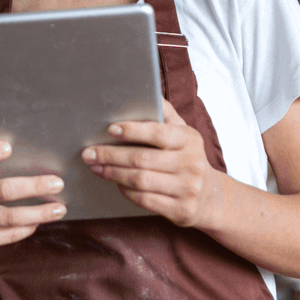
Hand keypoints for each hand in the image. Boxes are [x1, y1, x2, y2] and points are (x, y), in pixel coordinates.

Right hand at [0, 140, 66, 254]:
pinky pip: (9, 234)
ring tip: (59, 208)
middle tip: (58, 183)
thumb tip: (32, 157)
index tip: (9, 146)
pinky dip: (28, 227)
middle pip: (2, 190)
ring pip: (10, 217)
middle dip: (33, 186)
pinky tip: (40, 221)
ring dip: (39, 212)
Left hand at [81, 99, 218, 227]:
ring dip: (113, 173)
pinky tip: (116, 183)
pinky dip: (126, 191)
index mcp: (189, 139)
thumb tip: (146, 89)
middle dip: (111, 155)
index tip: (110, 130)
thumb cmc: (187, 157)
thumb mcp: (183, 132)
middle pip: (142, 159)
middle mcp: (191, 163)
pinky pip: (145, 200)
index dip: (132, 131)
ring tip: (96, 167)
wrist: (210, 196)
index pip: (158, 133)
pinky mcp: (181, 210)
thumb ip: (165, 113)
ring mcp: (187, 188)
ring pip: (140, 181)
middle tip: (89, 153)